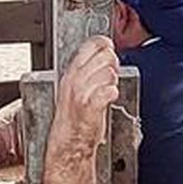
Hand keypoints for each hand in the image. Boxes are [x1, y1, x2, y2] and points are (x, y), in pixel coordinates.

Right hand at [49, 37, 119, 158]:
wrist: (69, 139)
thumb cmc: (74, 114)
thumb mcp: (75, 85)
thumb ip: (88, 68)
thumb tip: (106, 52)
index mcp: (71, 71)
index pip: (91, 45)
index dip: (104, 44)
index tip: (109, 48)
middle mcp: (75, 79)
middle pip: (105, 56)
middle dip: (113, 63)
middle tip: (111, 73)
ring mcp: (82, 93)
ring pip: (109, 73)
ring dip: (113, 81)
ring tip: (107, 89)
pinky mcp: (90, 107)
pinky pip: (108, 91)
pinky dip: (112, 93)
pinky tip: (109, 98)